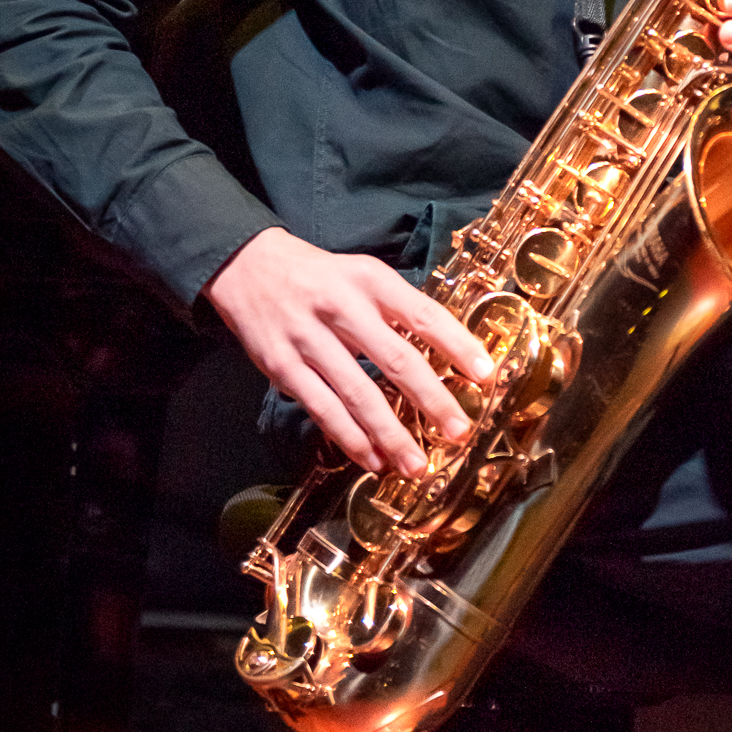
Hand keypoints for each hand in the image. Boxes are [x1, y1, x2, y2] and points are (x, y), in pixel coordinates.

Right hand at [203, 228, 494, 477]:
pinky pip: (322, 408)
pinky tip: (372, 459)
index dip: (457, 345)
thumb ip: (399, 309)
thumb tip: (448, 351)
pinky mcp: (281, 365)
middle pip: (395, 359)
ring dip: (390, 434)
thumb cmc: (320, 276)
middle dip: (431, 400)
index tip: (485, 374)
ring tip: (417, 465)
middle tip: (458, 432)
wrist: (246, 265)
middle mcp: (341, 307)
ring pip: (357, 393)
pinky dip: (349, 437)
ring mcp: (309, 338)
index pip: (423, 314)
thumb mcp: (363, 275)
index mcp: (370, 280)